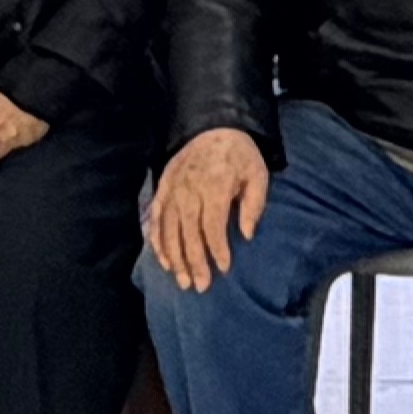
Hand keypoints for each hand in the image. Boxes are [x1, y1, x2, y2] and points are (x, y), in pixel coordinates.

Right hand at [147, 128, 269, 291]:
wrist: (213, 127)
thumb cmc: (240, 156)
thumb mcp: (257, 175)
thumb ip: (254, 205)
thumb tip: (247, 235)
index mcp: (213, 186)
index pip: (212, 225)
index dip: (217, 249)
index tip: (224, 268)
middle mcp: (188, 190)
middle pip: (188, 232)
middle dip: (194, 262)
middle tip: (200, 286)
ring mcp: (172, 190)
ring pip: (169, 230)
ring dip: (174, 258)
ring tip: (182, 280)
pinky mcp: (162, 189)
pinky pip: (155, 219)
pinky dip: (157, 241)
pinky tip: (164, 261)